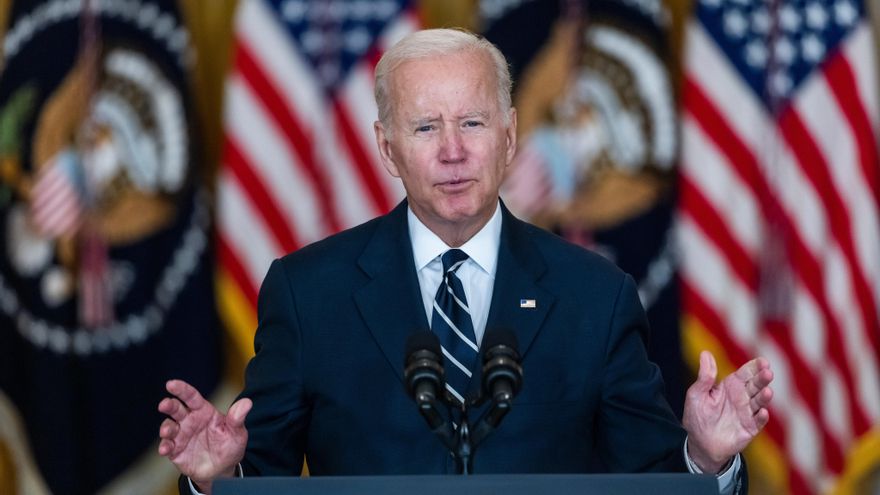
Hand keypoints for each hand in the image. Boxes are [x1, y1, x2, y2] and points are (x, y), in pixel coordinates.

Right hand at [158, 380, 251, 492]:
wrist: (223, 470)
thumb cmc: (230, 446)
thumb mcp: (237, 433)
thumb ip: (238, 418)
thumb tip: (247, 402)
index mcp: (204, 412)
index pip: (191, 397)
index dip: (181, 389)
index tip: (171, 384)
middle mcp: (190, 421)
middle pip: (176, 409)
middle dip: (169, 405)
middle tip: (164, 404)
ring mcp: (181, 436)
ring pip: (169, 427)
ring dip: (166, 428)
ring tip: (167, 431)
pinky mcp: (176, 451)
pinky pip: (167, 446)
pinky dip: (165, 447)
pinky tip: (166, 449)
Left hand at [682, 351, 772, 472]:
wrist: (700, 443)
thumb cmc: (697, 416)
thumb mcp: (696, 394)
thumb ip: (705, 376)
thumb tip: (705, 353)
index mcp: (730, 386)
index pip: (746, 373)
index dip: (755, 366)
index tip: (763, 361)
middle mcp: (742, 397)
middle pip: (755, 385)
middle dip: (762, 378)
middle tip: (768, 373)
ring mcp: (747, 413)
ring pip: (759, 402)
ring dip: (764, 397)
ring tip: (767, 391)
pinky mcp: (750, 428)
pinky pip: (758, 422)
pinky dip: (761, 417)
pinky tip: (762, 412)